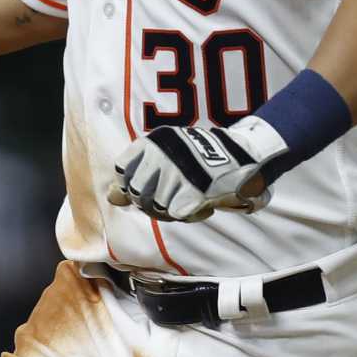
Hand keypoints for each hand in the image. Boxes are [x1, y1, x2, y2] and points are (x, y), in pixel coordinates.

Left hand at [107, 117, 287, 222]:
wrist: (244, 154)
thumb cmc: (201, 158)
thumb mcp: (167, 155)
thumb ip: (137, 175)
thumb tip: (112, 196)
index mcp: (153, 142)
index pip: (123, 170)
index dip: (133, 185)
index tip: (149, 189)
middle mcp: (160, 155)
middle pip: (138, 195)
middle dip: (153, 203)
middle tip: (174, 198)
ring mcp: (175, 173)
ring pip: (158, 207)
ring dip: (175, 210)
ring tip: (193, 199)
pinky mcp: (191, 191)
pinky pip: (178, 214)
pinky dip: (192, 214)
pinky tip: (204, 205)